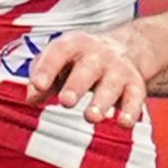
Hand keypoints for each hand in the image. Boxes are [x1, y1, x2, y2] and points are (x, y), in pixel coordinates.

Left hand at [25, 28, 156, 128]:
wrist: (120, 49)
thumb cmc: (78, 60)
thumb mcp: (57, 62)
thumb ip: (41, 79)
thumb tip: (31, 98)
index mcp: (73, 44)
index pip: (58, 52)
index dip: (47, 69)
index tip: (38, 85)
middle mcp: (98, 54)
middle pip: (87, 69)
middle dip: (76, 86)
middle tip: (66, 102)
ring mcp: (118, 69)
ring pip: (111, 85)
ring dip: (102, 102)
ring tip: (91, 117)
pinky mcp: (135, 85)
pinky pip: (135, 98)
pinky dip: (131, 111)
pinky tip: (123, 123)